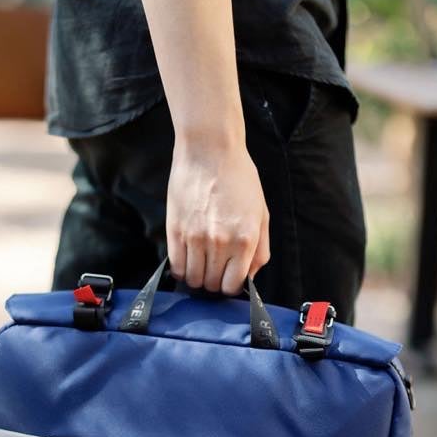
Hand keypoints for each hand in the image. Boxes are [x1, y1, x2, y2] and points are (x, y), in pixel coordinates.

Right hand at [165, 136, 269, 295]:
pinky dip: (181, 269)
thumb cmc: (239, 177)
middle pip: (212, 285)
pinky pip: (176, 265)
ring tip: (200, 263)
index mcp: (245, 240)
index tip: (228, 278)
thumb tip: (249, 276)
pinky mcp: (175, 230)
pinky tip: (187, 258)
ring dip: (197, 276)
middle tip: (214, 269)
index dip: (231, 286)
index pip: (234, 285)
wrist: (210, 151)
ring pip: (193, 279)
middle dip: (214, 282)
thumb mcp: (261, 213)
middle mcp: (220, 243)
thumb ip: (260, 249)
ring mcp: (195, 238)